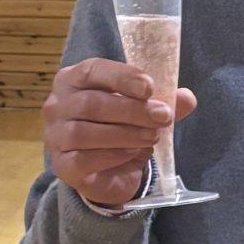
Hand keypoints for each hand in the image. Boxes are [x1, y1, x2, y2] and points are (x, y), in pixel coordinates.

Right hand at [42, 56, 195, 206]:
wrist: (108, 172)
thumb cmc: (121, 129)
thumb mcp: (144, 112)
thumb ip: (163, 103)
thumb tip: (187, 98)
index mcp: (74, 80)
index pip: (93, 70)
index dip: (122, 77)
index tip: (150, 87)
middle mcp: (57, 105)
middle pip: (91, 103)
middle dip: (132, 110)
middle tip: (163, 117)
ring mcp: (55, 136)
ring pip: (84, 132)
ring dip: (124, 134)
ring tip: (152, 137)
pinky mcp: (62, 165)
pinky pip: (82, 159)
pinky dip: (111, 156)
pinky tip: (132, 153)